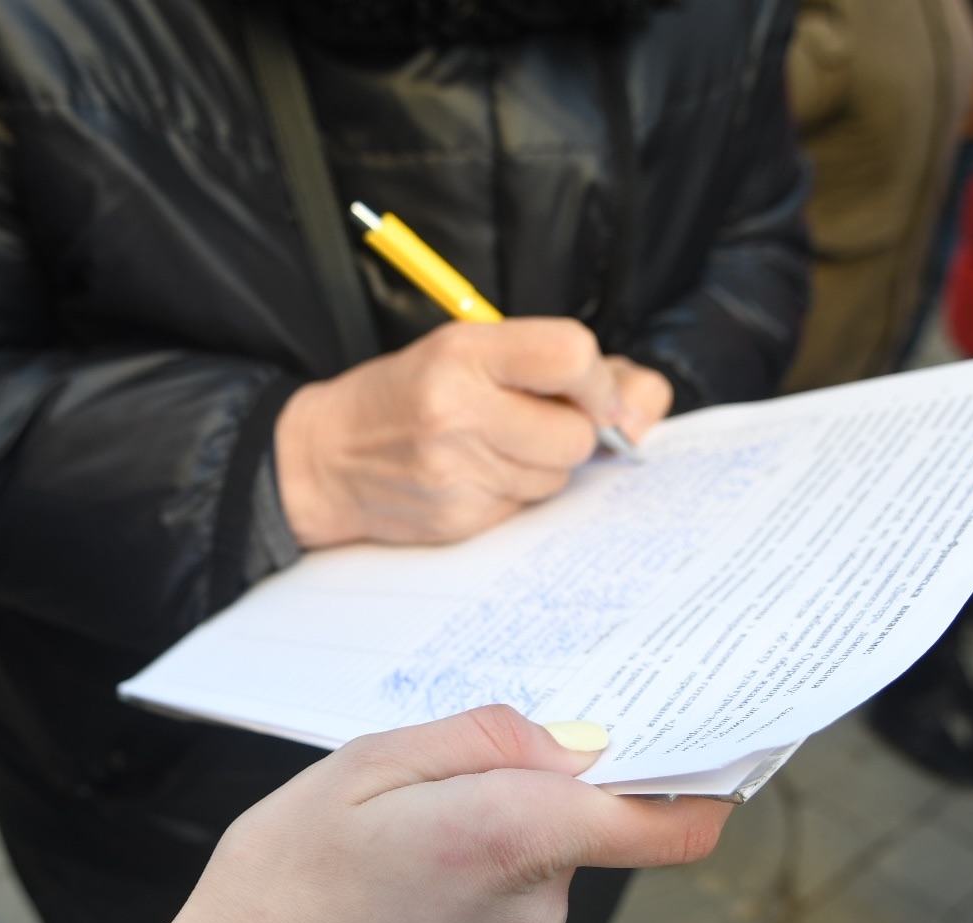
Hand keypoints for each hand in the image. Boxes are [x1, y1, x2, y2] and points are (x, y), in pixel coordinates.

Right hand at [88, 705, 729, 922]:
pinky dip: (481, 848)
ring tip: (403, 805)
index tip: (709, 729)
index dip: (704, 773)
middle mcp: (535, 902)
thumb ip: (484, 740)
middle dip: (548, 768)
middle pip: (596, 812)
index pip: (668, 821)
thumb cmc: (281, 882)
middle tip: (456, 749)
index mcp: (512, 838)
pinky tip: (403, 847)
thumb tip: (574, 741)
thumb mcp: (366, 764)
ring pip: (549, 843)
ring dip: (502, 808)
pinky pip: (515, 879)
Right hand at [275, 319, 672, 547]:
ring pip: (557, 478)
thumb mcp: (473, 352)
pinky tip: (472, 477)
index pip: (572, 355)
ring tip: (490, 448)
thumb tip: (648, 403)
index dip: (595, 379)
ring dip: (541, 466)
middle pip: (575, 434)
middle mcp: (459, 411)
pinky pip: (525, 509)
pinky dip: (513, 494)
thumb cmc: (408, 396)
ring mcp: (457, 471)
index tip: (583, 388)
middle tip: (529, 422)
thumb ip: (566, 369)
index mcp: (464, 352)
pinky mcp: (458, 519)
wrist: (324, 457)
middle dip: (571, 433)